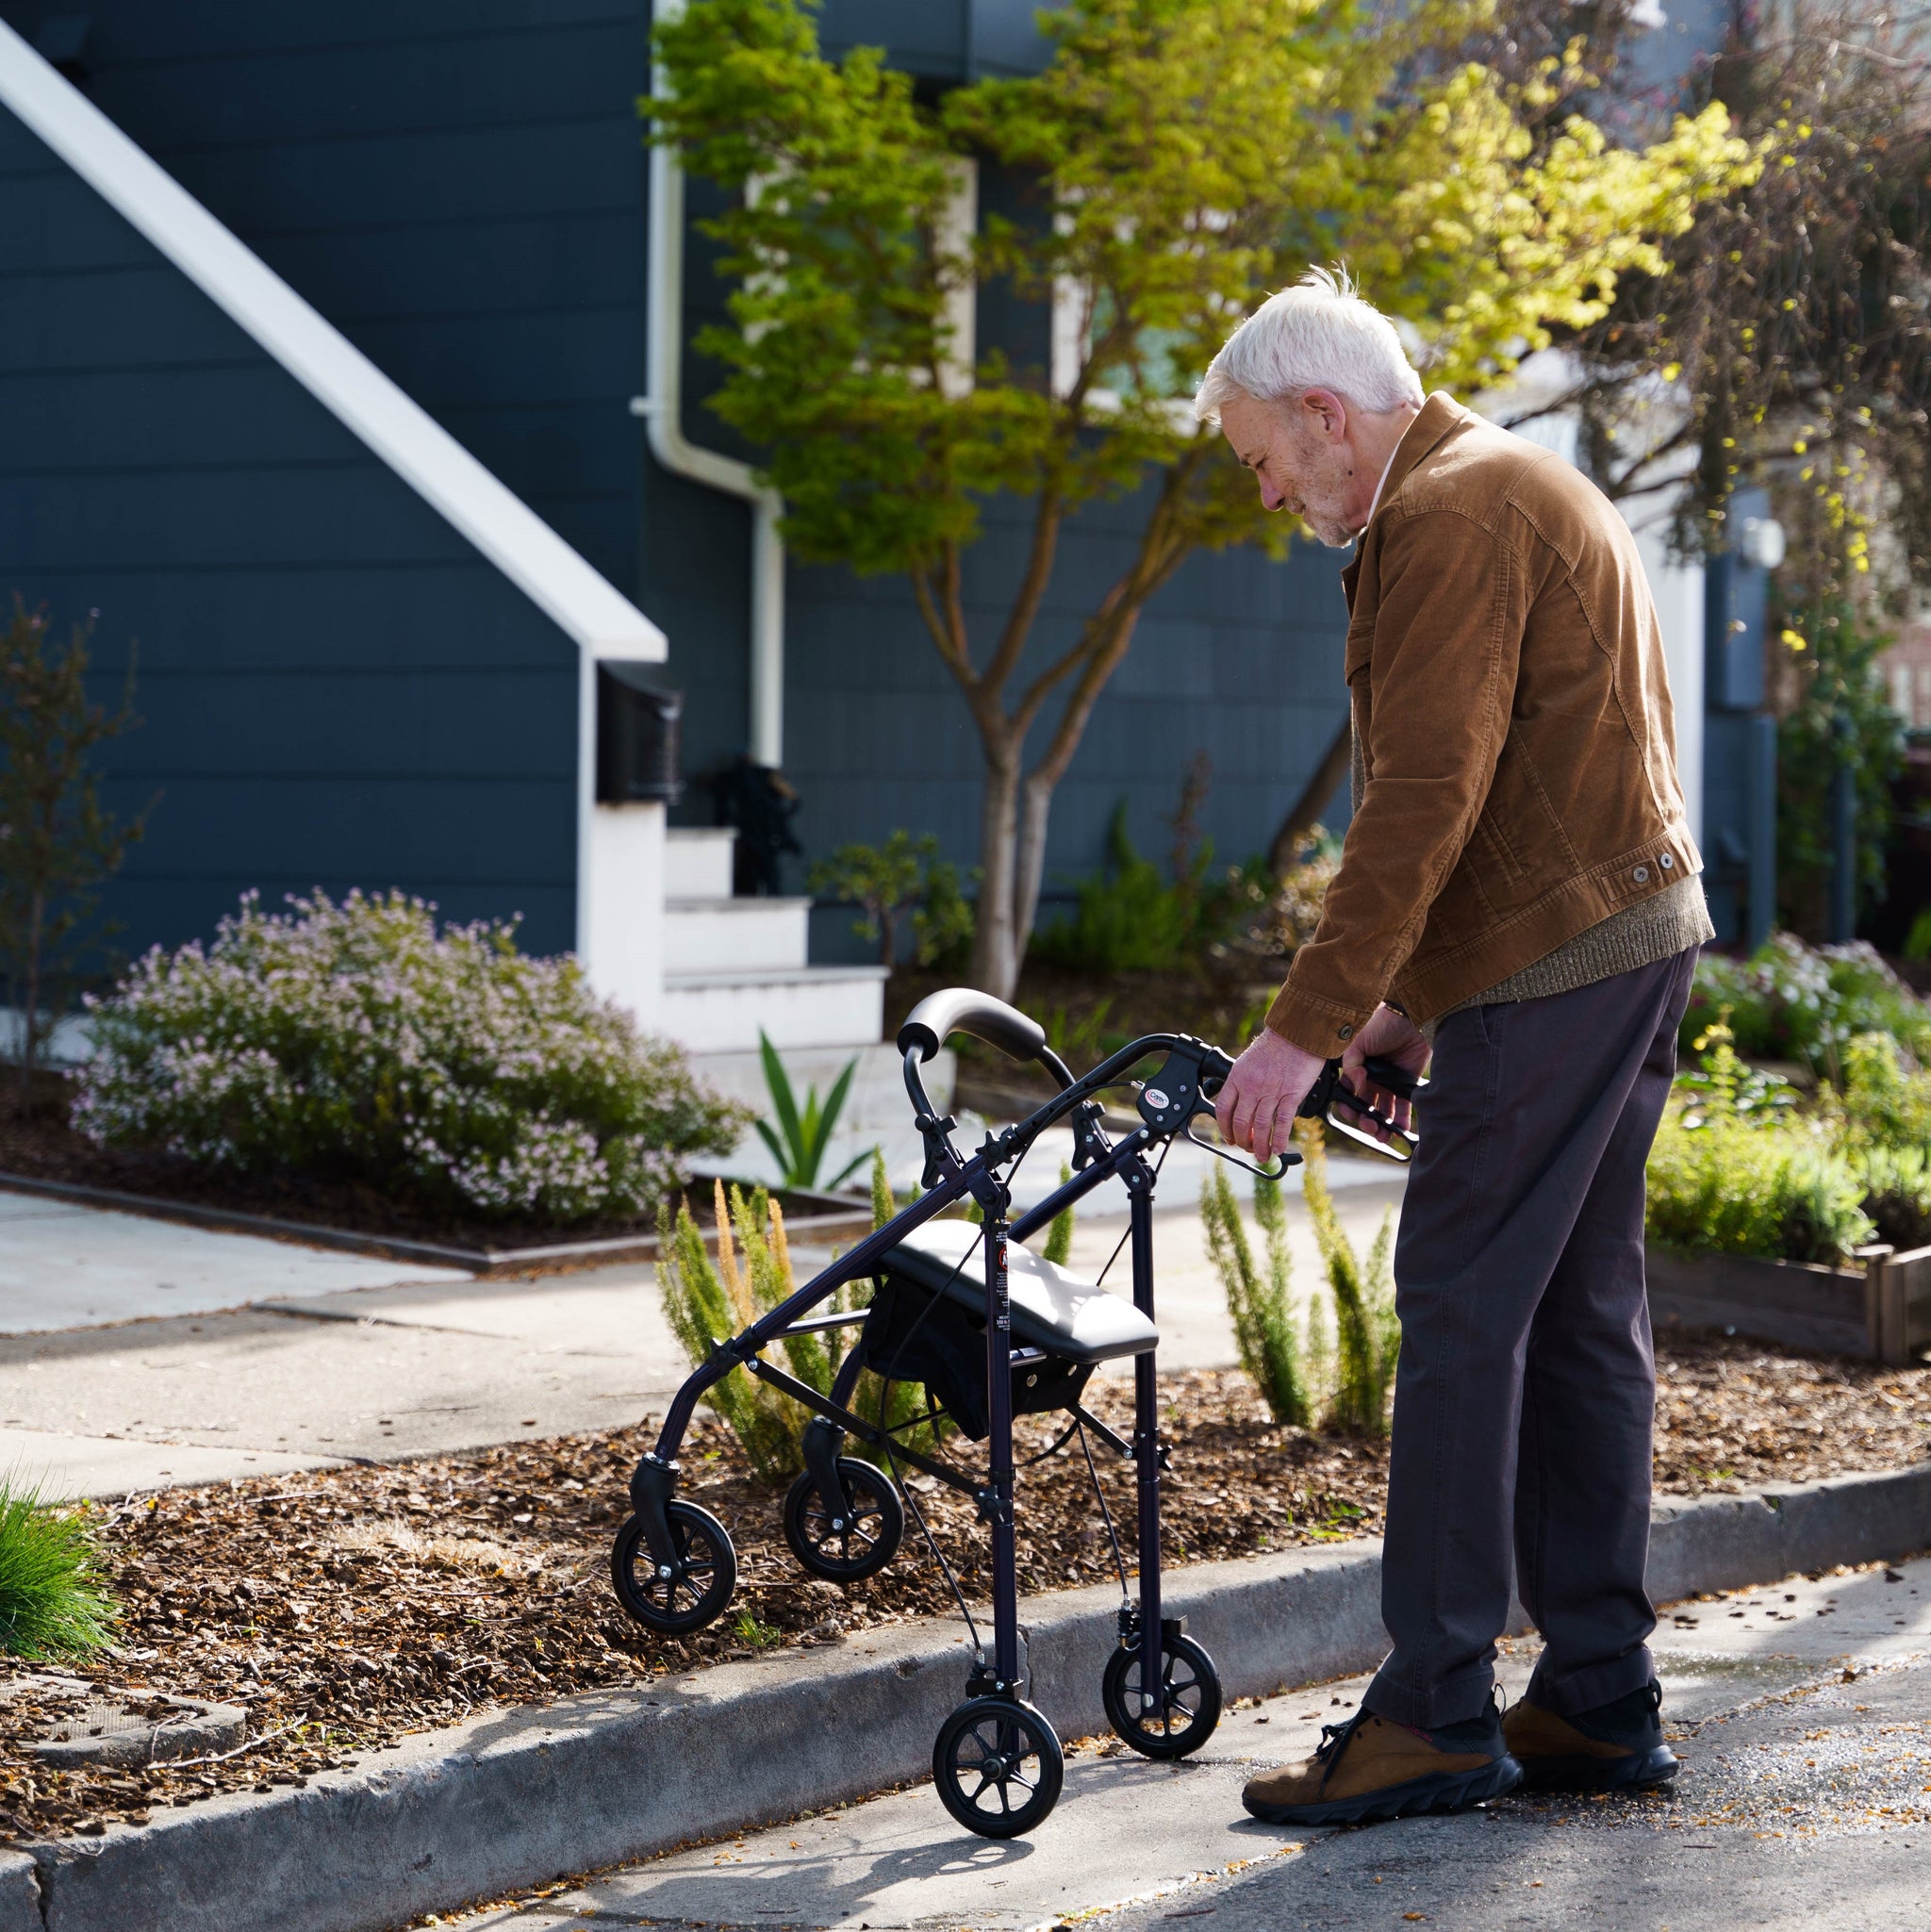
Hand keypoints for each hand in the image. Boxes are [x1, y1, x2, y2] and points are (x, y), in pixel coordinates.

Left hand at [1214, 1025, 1326, 1162]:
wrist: (1297, 1033)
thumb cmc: (1275, 1045)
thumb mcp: (1248, 1062)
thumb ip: (1243, 1082)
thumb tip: (1241, 1104)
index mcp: (1237, 1078)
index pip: (1223, 1110)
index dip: (1225, 1129)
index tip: (1229, 1138)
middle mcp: (1251, 1087)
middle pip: (1241, 1123)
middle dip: (1242, 1141)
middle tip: (1247, 1148)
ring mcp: (1271, 1092)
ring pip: (1260, 1127)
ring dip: (1260, 1146)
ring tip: (1263, 1156)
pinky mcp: (1291, 1095)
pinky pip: (1282, 1123)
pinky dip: (1278, 1139)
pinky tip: (1278, 1148)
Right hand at [1338, 1003, 1428, 1142]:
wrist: (1410, 1019)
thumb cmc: (1382, 1025)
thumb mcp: (1357, 1043)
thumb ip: (1351, 1066)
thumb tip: (1356, 1087)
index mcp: (1355, 1069)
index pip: (1348, 1094)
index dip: (1348, 1107)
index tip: (1352, 1114)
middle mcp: (1370, 1078)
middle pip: (1365, 1107)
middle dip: (1365, 1121)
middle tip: (1370, 1127)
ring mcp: (1388, 1083)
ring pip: (1382, 1111)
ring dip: (1381, 1125)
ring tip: (1383, 1134)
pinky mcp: (1405, 1085)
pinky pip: (1402, 1107)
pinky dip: (1401, 1121)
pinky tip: (1399, 1130)